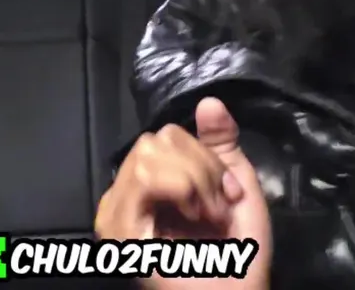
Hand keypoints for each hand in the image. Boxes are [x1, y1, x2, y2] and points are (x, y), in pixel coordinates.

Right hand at [95, 98, 271, 289]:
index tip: (226, 193)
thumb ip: (220, 143)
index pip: (164, 135)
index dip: (203, 156)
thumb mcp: (234, 185)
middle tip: (216, 206)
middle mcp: (124, 196)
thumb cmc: (238, 253)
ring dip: (192, 180)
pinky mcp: (119, 229)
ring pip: (149, 155)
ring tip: (205, 214)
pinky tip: (191, 214)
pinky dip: (180, 187)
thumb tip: (209, 101)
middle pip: (156, 140)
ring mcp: (116, 213)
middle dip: (200, 168)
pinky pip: (144, 179)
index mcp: (146, 185)